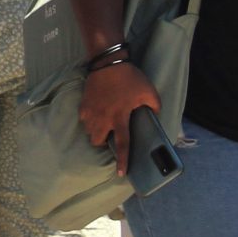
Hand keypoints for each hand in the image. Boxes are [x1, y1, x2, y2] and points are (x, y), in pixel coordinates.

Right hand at [79, 62, 160, 176]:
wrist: (108, 63)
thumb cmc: (130, 78)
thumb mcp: (149, 92)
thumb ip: (155, 106)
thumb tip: (155, 115)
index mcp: (120, 117)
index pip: (122, 144)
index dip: (123, 160)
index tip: (121, 174)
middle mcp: (103, 119)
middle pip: (97, 142)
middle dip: (103, 142)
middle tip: (110, 133)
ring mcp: (90, 112)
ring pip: (89, 132)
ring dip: (96, 131)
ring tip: (103, 123)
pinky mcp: (83, 105)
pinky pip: (84, 120)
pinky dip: (89, 120)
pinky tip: (96, 112)